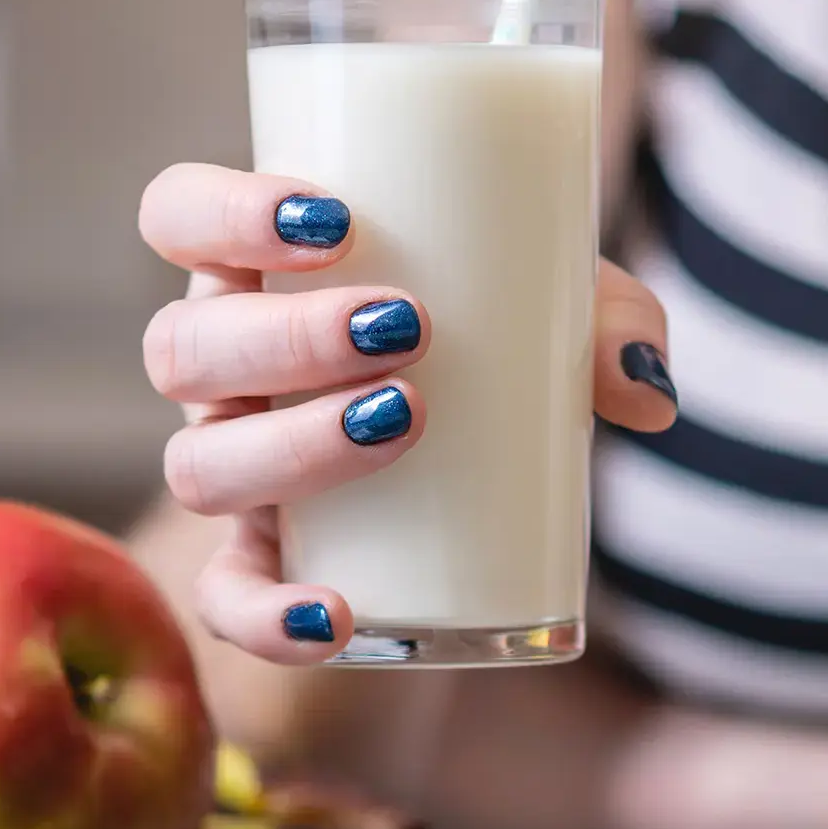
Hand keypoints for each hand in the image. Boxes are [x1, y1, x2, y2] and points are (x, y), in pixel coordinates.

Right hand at [136, 163, 675, 663]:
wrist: (479, 491)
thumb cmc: (496, 354)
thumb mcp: (551, 316)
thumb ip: (607, 326)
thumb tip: (648, 390)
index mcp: (263, 275)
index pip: (179, 215)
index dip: (223, 211)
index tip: (334, 218)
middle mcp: (224, 372)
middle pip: (184, 346)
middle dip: (288, 336)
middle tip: (407, 325)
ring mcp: (233, 471)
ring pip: (198, 466)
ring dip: (292, 446)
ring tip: (405, 420)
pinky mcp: (260, 570)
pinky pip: (226, 603)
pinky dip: (269, 617)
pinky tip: (337, 616)